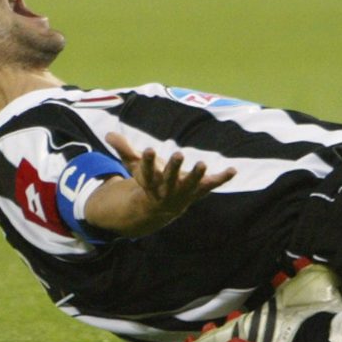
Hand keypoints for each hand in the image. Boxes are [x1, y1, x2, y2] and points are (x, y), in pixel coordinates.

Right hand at [105, 132, 235, 218]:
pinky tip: (233, 170)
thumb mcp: (135, 166)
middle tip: (178, 154)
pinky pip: (210, 186)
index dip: (147, 161)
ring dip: (197, 175)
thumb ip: (124, 149)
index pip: (147, 170)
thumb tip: (108, 133)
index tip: (148, 150)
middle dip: (174, 167)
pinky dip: (222, 178)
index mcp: (151, 180)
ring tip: (202, 164)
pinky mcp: (197, 191)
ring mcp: (183, 192)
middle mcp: (167, 188)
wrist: (159, 208)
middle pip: (170, 178)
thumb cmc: (149, 182)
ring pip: (190, 184)